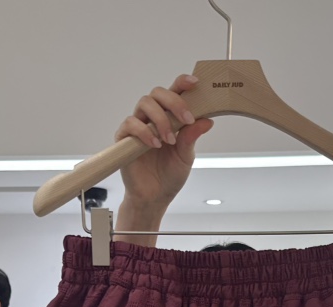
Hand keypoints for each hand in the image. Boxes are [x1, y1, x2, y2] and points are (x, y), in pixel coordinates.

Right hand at [115, 74, 213, 223]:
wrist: (154, 197)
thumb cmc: (169, 176)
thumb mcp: (186, 156)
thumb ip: (192, 137)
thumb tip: (207, 120)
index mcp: (170, 118)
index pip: (174, 93)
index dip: (182, 83)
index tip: (195, 83)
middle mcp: (153, 118)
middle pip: (158, 93)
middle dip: (174, 102)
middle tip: (186, 120)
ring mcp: (138, 126)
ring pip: (145, 104)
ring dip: (161, 119)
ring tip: (169, 140)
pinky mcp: (125, 138)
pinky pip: (131, 124)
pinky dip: (144, 132)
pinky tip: (155, 144)